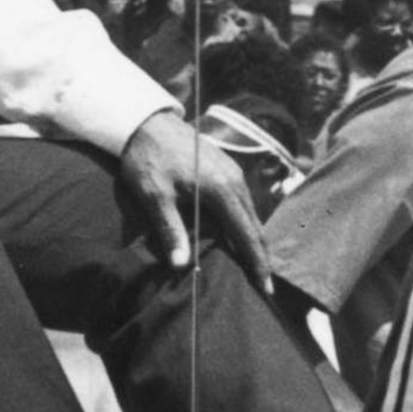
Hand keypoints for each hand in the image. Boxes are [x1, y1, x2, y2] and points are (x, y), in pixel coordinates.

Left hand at [119, 110, 270, 285]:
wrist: (146, 122)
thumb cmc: (148, 159)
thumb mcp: (155, 196)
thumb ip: (171, 230)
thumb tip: (181, 265)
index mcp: (221, 189)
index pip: (246, 234)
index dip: (257, 263)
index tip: (265, 289)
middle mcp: (235, 180)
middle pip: (255, 226)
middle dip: (261, 257)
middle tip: (265, 286)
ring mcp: (234, 172)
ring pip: (252, 214)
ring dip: (255, 240)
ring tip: (256, 267)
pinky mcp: (227, 168)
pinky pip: (244, 202)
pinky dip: (247, 223)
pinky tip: (241, 236)